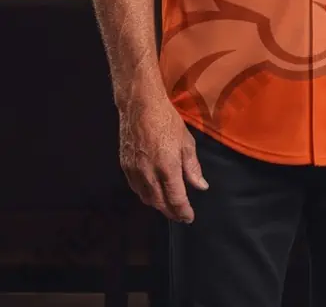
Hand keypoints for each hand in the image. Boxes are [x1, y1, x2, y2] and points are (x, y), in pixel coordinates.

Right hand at [119, 86, 207, 222]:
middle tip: (181, 216)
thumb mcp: (186, 142)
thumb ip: (192, 167)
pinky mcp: (125, 167)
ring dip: (158, 206)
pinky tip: (153, 194)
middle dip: (171, 212)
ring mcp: (134, 171)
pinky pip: (136, 188)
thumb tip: (201, 186)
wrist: (141, 107)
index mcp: (167, 167)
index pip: (176, 198)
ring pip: (146, 198)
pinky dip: (146, 195)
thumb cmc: (168, 121)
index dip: (183, 211)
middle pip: (160, 203)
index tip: (189, 218)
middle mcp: (149, 174)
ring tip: (169, 207)